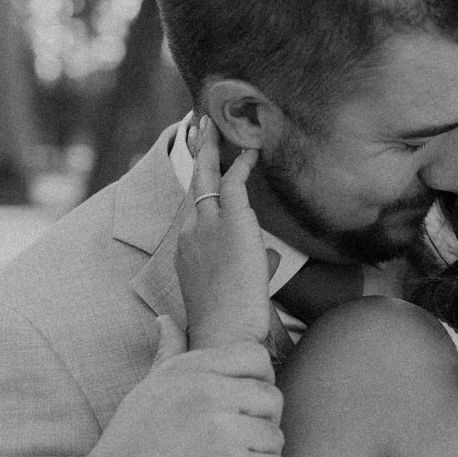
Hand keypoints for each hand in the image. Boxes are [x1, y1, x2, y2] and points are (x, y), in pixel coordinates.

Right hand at [50, 318, 285, 456]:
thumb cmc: (128, 448)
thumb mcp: (145, 392)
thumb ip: (166, 355)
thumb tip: (166, 320)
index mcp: (189, 371)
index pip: (256, 357)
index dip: (260, 380)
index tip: (246, 404)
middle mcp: (208, 395)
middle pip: (272, 397)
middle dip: (263, 421)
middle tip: (244, 441)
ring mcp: (223, 433)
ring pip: (276, 436)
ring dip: (263, 454)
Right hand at [177, 117, 275, 350]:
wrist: (223, 333)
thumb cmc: (229, 322)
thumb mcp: (236, 290)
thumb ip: (253, 267)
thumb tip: (270, 260)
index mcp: (187, 250)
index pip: (194, 209)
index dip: (201, 187)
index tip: (205, 170)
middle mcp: (191, 232)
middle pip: (193, 182)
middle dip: (197, 152)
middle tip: (199, 126)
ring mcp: (207, 226)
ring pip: (207, 176)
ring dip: (212, 148)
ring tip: (216, 123)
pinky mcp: (231, 223)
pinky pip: (234, 183)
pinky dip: (242, 165)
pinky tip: (251, 152)